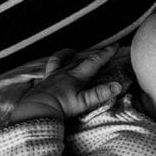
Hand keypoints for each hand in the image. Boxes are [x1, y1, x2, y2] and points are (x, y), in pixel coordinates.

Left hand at [7, 46, 121, 123]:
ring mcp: (52, 77)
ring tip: (70, 51)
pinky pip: (47, 70)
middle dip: (91, 55)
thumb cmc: (62, 106)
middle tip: (98, 51)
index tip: (115, 45)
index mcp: (76, 76)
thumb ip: (100, 93)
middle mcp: (64, 73)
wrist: (37, 109)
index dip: (106, 54)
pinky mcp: (42, 83)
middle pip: (79, 60)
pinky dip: (51, 66)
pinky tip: (51, 69)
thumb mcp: (84, 101)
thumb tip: (118, 85)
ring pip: (60, 61)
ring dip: (66, 55)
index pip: (94, 62)